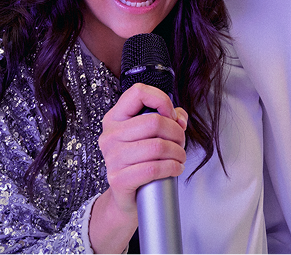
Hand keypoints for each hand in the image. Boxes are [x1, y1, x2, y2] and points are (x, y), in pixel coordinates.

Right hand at [89, 83, 187, 253]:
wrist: (125, 198)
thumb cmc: (140, 161)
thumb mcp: (150, 134)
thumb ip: (168, 118)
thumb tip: (180, 118)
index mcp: (115, 118)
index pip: (138, 92)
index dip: (161, 99)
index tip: (171, 115)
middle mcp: (110, 135)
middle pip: (154, 121)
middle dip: (176, 132)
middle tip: (180, 143)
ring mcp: (112, 158)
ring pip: (157, 146)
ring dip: (177, 152)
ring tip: (180, 157)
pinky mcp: (118, 179)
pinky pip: (153, 168)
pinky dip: (171, 168)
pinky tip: (176, 168)